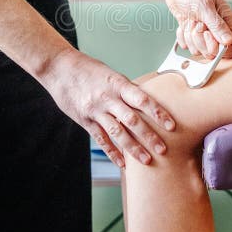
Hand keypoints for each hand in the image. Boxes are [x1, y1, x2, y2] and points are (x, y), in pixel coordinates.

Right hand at [42, 49, 175, 168]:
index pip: (142, 99)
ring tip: (146, 160)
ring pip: (117, 132)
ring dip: (133, 148)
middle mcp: (107, 98)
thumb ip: (127, 89)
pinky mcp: (85, 120)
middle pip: (132, 119)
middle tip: (163, 150)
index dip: (158, 113)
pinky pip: (100, 139)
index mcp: (118, 84)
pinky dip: (112, 152)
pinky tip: (122, 163)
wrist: (59, 68)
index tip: (171, 125)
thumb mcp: (111, 74)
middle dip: (149, 136)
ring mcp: (95, 110)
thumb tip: (147, 102)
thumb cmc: (89, 69)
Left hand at [166, 0, 231, 59]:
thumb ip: (217, 26)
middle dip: (200, 39)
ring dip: (190, 36)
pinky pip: (187, 45)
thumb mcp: (205, 8)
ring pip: (198, 50)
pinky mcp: (192, 34)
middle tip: (196, 24)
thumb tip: (229, 41)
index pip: (230, 46)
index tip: (207, 34)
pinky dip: (182, 35)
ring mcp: (205, 33)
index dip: (218, 46)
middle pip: (212, 52)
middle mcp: (217, 30)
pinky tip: (184, 23)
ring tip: (190, 20)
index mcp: (227, 22)